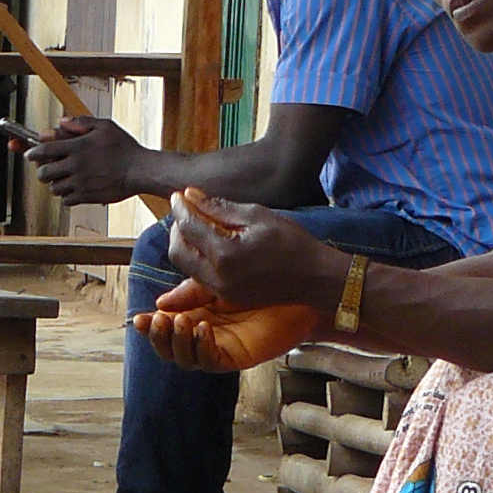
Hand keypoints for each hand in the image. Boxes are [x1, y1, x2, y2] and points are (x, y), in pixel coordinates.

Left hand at [25, 114, 146, 203]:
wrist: (140, 171)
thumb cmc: (124, 147)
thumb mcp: (105, 126)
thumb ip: (81, 122)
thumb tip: (60, 122)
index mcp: (77, 147)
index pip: (44, 150)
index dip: (31, 152)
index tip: (29, 154)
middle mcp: (76, 166)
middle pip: (43, 172)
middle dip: (42, 170)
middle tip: (47, 168)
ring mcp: (80, 183)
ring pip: (53, 188)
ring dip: (55, 184)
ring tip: (64, 178)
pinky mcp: (87, 196)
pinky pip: (66, 200)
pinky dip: (66, 196)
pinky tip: (75, 188)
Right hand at [131, 281, 321, 372]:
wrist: (300, 292)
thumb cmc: (265, 282)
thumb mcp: (220, 281)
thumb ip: (192, 291)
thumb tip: (160, 303)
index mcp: (196, 314)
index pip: (166, 326)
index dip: (150, 325)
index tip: (138, 318)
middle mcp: (203, 335)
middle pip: (169, 347)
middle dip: (157, 337)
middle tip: (155, 322)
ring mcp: (217, 348)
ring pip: (185, 358)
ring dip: (178, 341)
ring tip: (181, 321)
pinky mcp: (234, 358)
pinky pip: (209, 360)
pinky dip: (201, 347)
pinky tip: (203, 328)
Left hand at [166, 189, 347, 313]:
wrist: (315, 278)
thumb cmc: (292, 242)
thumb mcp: (257, 216)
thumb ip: (220, 207)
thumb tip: (192, 195)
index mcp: (226, 254)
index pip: (189, 227)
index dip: (181, 208)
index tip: (179, 195)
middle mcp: (218, 277)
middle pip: (178, 251)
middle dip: (177, 228)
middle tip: (186, 211)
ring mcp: (221, 291)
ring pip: (185, 266)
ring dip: (185, 244)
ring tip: (196, 225)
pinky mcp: (227, 297)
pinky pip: (199, 277)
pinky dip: (197, 258)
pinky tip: (209, 244)